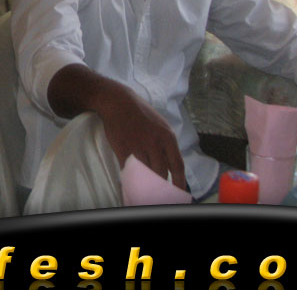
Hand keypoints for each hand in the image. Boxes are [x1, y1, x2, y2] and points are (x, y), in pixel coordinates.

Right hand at [47, 65, 186, 188]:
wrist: (117, 102)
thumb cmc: (140, 112)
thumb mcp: (160, 124)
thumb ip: (166, 143)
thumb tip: (170, 164)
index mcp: (168, 136)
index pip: (178, 165)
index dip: (179, 182)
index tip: (179, 192)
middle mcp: (155, 143)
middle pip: (161, 173)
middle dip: (161, 186)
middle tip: (159, 194)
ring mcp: (139, 146)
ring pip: (146, 173)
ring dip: (146, 184)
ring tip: (145, 191)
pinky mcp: (123, 149)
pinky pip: (129, 170)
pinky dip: (130, 179)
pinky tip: (130, 184)